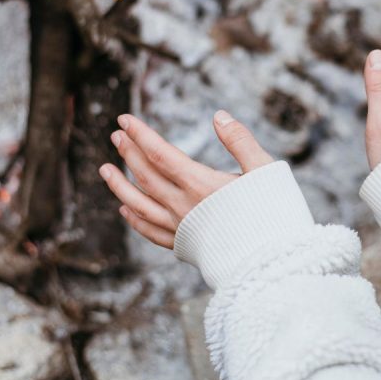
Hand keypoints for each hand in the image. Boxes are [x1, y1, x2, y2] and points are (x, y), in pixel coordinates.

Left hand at [99, 110, 273, 248]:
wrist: (275, 263)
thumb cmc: (275, 214)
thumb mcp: (265, 169)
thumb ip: (240, 141)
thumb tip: (219, 116)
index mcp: (201, 184)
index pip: (160, 153)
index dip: (141, 134)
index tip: (125, 119)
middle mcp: (184, 207)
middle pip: (147, 175)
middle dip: (129, 153)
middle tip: (116, 135)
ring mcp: (182, 229)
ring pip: (139, 205)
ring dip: (120, 186)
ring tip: (105, 170)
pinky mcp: (186, 247)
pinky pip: (150, 232)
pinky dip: (134, 219)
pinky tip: (125, 211)